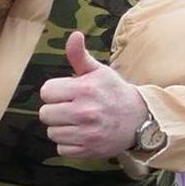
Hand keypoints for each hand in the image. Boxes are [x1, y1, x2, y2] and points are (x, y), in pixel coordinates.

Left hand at [38, 30, 151, 160]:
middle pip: (45, 113)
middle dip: (56, 110)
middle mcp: (84, 112)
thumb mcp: (99, 71)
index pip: (46, 92)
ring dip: (61, 128)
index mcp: (84, 89)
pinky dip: (69, 144)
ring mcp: (86, 133)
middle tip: (71, 107)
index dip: (54, 91)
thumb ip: (80, 55)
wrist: (139, 120)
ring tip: (77, 122)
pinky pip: (61, 148)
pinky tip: (82, 135)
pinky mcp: (88, 150)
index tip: (67, 92)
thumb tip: (74, 35)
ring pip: (51, 132)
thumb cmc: (114, 93)